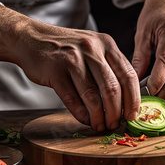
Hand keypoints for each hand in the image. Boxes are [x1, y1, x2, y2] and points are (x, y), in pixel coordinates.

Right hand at [16, 22, 140, 130]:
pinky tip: (85, 120)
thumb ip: (109, 66)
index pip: (128, 74)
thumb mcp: (92, 47)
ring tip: (100, 125)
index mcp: (106, 44)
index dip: (133, 99)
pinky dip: (80, 114)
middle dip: (116, 112)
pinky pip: (72, 98)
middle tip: (115, 124)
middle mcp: (91, 49)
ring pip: (92, 96)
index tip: (133, 115)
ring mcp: (72, 59)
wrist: (31, 38)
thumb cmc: (65, 47)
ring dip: (98, 116)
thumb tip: (126, 99)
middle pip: (112, 88)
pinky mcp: (55, 71)